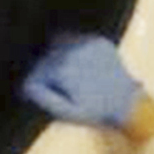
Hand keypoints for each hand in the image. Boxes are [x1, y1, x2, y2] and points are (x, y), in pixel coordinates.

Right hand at [20, 32, 143, 130]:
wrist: (127, 102)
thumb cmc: (95, 110)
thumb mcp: (67, 112)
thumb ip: (44, 97)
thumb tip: (26, 85)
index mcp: (65, 70)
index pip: (38, 72)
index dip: (37, 85)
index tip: (40, 93)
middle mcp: (75, 53)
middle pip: (46, 58)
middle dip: (47, 72)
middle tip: (55, 86)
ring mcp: (88, 44)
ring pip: (59, 46)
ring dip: (57, 58)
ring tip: (66, 76)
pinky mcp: (98, 41)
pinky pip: (75, 41)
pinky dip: (71, 51)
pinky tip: (78, 65)